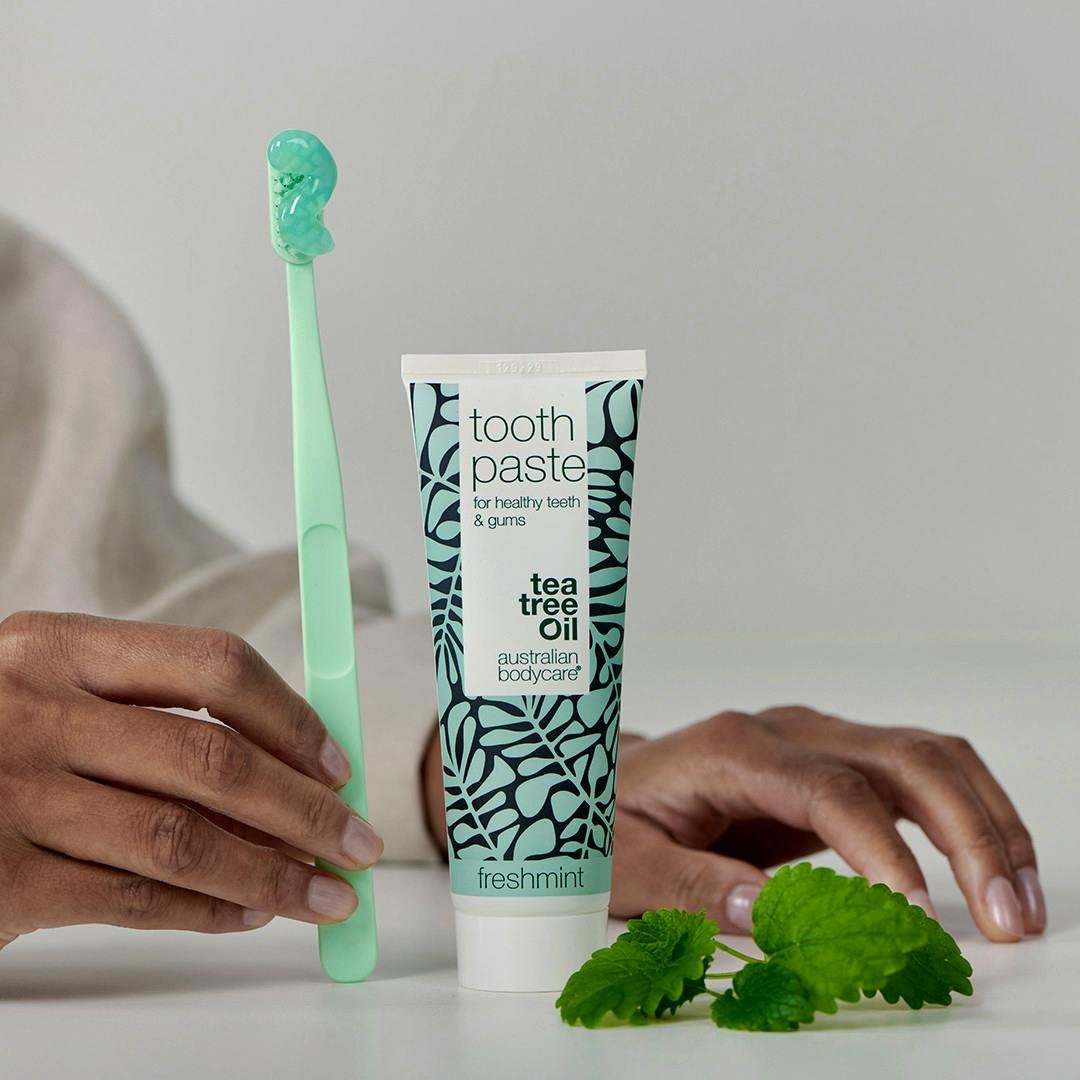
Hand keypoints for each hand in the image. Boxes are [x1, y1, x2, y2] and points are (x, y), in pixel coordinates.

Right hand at [0, 611, 382, 951]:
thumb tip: (290, 763)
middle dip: (305, 809)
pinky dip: (205, 911)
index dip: (292, 716)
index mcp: (60, 648)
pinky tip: (249, 913)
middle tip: (358, 842)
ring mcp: (11, 797)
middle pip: (212, 760)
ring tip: (324, 893)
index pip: (214, 666)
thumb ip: (152, 710)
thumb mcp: (51, 690)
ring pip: (182, 838)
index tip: (338, 763)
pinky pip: (132, 899)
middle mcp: (36, 714)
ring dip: (271, 872)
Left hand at [612, 706, 1044, 941]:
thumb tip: (771, 915)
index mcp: (734, 748)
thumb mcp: (625, 863)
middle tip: (1005, 920)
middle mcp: (787, 732)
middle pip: (903, 758)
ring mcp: (817, 740)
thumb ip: (690, 886)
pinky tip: (990, 873)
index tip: (915, 921)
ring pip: (927, 758)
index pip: (834, 791)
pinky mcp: (833, 764)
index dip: (884, 855)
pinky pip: (916, 778)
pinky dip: (966, 817)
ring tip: (1019, 907)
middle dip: (968, 834)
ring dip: (986, 823)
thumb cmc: (608, 819)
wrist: (606, 782)